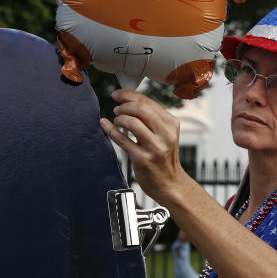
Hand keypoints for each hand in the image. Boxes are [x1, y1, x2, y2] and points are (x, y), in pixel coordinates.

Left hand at [100, 90, 185, 204]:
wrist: (170, 183)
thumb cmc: (164, 157)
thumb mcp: (166, 134)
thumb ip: (153, 119)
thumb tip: (131, 102)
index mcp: (172, 124)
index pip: (149, 102)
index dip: (130, 95)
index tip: (118, 94)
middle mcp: (165, 134)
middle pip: (141, 109)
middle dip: (124, 105)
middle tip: (116, 107)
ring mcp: (154, 147)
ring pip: (132, 122)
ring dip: (119, 118)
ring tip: (117, 120)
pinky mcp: (142, 159)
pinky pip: (123, 140)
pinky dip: (111, 130)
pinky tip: (105, 124)